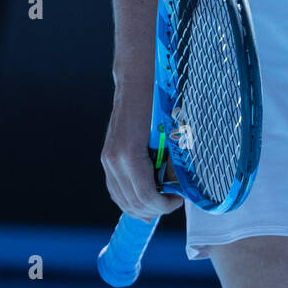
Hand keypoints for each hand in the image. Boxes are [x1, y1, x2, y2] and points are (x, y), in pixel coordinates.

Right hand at [101, 91, 183, 222]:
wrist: (137, 78)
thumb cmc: (158, 101)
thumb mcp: (174, 132)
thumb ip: (175, 162)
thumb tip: (180, 185)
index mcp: (130, 154)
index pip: (145, 196)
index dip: (164, 205)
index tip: (178, 200)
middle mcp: (114, 159)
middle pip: (132, 202)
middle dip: (155, 209)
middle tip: (173, 202)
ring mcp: (108, 158)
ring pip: (121, 198)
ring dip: (141, 207)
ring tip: (160, 203)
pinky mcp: (107, 155)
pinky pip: (115, 187)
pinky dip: (129, 197)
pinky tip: (144, 198)